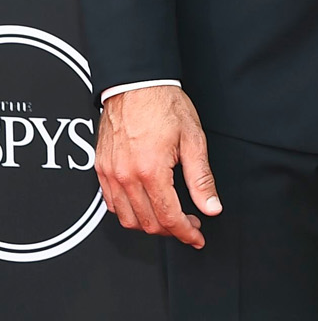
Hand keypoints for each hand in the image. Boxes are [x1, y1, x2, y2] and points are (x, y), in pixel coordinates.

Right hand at [96, 86, 221, 247]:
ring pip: (127, 219)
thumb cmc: (165, 105)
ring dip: (150, 224)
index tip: (197, 237)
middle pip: (148, 223)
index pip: (169, 217)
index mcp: (151, 170)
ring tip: (170, 216)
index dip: (186, 233)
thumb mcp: (193, 140)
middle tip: (190, 223)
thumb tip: (211, 208)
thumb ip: (201, 179)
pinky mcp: (101, 168)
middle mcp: (126, 176)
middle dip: (172, 230)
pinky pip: (112, 203)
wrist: (136, 83)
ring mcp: (110, 173)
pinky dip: (129, 212)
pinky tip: (146, 205)